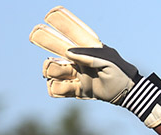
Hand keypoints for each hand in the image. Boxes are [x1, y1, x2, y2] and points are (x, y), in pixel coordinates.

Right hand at [30, 6, 160, 127]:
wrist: (126, 95)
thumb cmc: (120, 74)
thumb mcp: (109, 63)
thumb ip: (90, 57)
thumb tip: (68, 53)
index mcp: (87, 49)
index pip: (73, 32)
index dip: (62, 22)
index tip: (51, 14)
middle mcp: (77, 60)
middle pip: (55, 45)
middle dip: (45, 38)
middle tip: (35, 33)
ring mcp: (74, 74)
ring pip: (51, 68)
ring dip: (54, 69)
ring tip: (69, 74)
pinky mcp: (75, 90)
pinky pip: (56, 89)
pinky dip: (59, 88)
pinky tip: (71, 88)